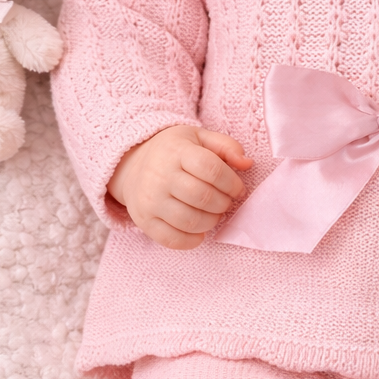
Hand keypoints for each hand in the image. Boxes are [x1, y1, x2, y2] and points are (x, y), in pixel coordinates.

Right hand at [108, 124, 252, 248]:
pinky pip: (172, 239)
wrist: (132, 165)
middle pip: (203, 197)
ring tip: (213, 214)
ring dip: (211, 221)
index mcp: (176, 151)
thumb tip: (247, 163)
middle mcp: (159, 175)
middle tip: (225, 202)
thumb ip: (226, 146)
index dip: (232, 183)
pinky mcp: (144, 221)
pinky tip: (199, 231)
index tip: (238, 189)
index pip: (211, 169)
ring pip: (190, 220)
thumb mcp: (199, 139)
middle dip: (223, 203)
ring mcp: (149, 200)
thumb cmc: (174, 153)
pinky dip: (192, 240)